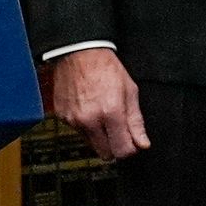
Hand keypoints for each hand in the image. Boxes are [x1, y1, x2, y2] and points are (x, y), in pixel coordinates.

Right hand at [41, 47, 150, 162]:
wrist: (79, 52)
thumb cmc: (105, 67)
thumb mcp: (130, 91)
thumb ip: (136, 121)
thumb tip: (142, 143)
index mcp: (110, 112)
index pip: (122, 150)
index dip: (130, 149)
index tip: (132, 142)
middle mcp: (89, 119)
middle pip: (105, 154)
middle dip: (114, 147)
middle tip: (118, 130)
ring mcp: (73, 120)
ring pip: (91, 143)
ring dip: (99, 136)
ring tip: (102, 113)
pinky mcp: (62, 117)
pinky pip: (77, 131)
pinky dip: (85, 126)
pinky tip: (88, 108)